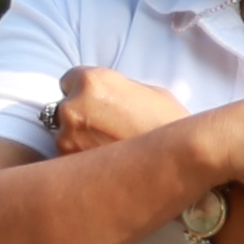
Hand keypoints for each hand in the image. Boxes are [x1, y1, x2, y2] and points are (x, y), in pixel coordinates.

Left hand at [49, 63, 186, 158]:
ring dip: (80, 139)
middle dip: (80, 115)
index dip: (84, 91)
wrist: (180, 159)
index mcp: (92, 81)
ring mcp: (67, 137)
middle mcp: (72, 106)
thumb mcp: (148, 92)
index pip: (68, 80)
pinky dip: (83, 159)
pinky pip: (69, 157)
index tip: (98, 102)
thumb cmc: (171, 123)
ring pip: (64, 134)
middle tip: (106, 127)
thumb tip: (109, 95)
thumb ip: (119, 89)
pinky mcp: (69, 164)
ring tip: (110, 148)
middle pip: (63, 107)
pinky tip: (107, 162)